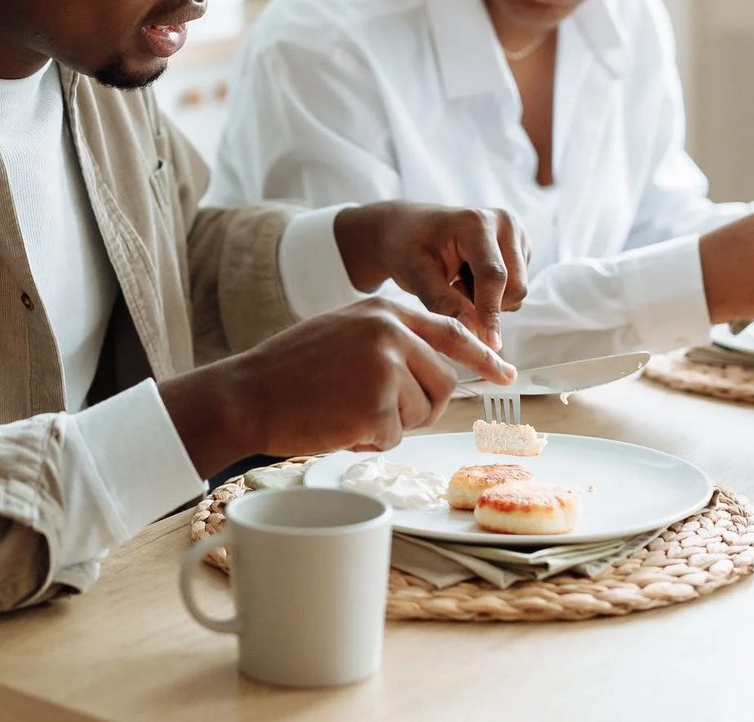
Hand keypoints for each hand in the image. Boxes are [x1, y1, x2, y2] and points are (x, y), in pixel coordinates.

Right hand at [160, 297, 516, 475]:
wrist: (246, 394)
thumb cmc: (290, 371)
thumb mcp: (343, 333)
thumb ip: (389, 340)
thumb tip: (434, 368)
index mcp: (383, 312)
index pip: (451, 332)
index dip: (483, 357)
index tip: (507, 374)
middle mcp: (390, 333)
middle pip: (442, 382)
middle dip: (420, 407)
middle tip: (380, 413)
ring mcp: (385, 368)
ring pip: (420, 412)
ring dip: (391, 424)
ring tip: (348, 411)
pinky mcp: (376, 404)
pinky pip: (394, 436)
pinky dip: (369, 440)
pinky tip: (338, 424)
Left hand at [333, 202, 529, 349]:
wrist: (407, 229)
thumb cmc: (407, 247)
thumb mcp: (416, 275)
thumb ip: (445, 303)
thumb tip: (474, 334)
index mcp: (477, 222)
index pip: (494, 276)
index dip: (491, 313)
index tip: (489, 345)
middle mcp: (504, 224)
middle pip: (515, 287)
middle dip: (487, 305)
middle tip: (452, 292)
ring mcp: (516, 235)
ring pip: (517, 292)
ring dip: (488, 300)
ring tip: (457, 283)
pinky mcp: (520, 249)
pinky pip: (515, 289)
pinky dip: (492, 294)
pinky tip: (469, 278)